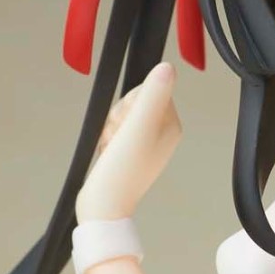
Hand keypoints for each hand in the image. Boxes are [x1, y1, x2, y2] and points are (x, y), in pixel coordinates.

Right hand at [75, 62, 182, 223]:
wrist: (103, 206)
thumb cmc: (121, 172)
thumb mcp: (138, 128)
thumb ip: (152, 95)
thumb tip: (168, 67)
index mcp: (171, 126)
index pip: (149, 89)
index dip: (130, 103)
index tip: (128, 125)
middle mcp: (162, 133)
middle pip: (133, 101)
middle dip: (119, 117)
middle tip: (118, 139)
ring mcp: (145, 143)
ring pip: (121, 115)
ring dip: (110, 128)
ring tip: (112, 149)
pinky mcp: (129, 151)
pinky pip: (113, 130)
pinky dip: (106, 139)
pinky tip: (108, 154)